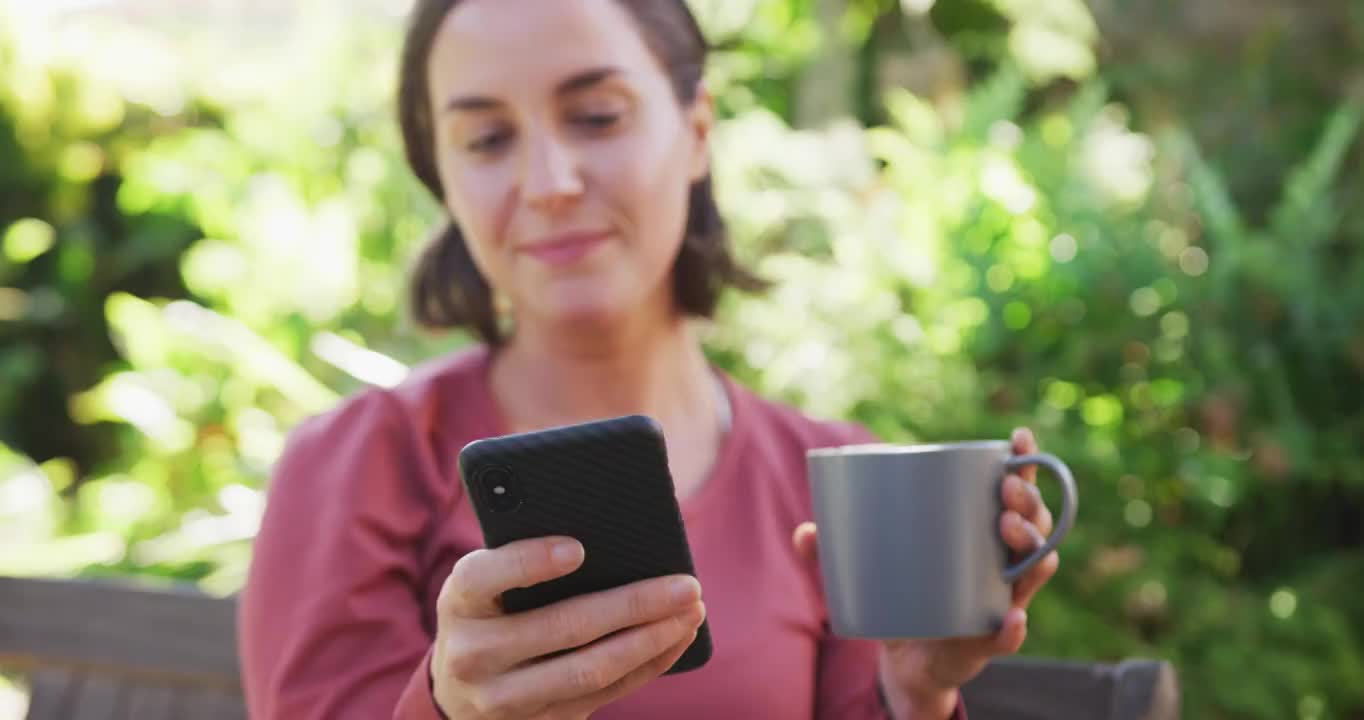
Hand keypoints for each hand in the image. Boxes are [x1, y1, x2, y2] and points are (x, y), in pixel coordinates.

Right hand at [431, 537, 705, 718]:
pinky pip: (603, 695)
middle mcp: (471, 653)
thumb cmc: (488, 612)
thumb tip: (611, 537)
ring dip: (650, 641)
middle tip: (686, 583)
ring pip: (588, 670)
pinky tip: (676, 638)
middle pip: (562, 627)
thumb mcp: (486, 583)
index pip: (484, 576)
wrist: (458, 693)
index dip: (531, 562)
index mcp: (458, 600)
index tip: (579, 548)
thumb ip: (524, 560)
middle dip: (633, 605)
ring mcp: (502, 699)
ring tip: (691, 611)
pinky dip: (647, 665)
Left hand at [793, 428, 1059, 718]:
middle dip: (1027, 501)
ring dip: (1031, 548)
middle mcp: (1001, 564)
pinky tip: (1012, 617)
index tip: (1017, 438)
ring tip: (1007, 529)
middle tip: (1004, 490)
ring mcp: (999, 601)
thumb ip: (835, 550)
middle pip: (1034, 525)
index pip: (1016, 492)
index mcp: (982, 535)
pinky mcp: (987, 640)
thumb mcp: (870, 567)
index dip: (1025, 463)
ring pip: (1033, 571)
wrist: (908, 663)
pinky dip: (1013, 629)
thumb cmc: (899, 598)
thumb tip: (803, 531)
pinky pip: (1009, 635)